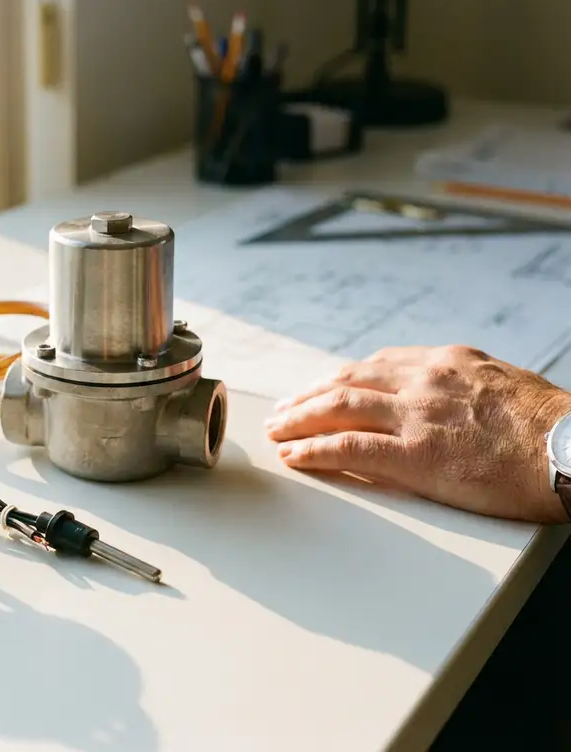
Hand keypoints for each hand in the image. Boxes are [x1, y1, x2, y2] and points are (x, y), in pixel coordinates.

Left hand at [264, 345, 570, 523]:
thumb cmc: (552, 425)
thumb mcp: (503, 385)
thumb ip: (463, 386)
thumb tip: (445, 397)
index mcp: (445, 362)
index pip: (375, 365)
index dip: (339, 380)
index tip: (320, 390)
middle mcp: (423, 381)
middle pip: (347, 382)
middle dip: (308, 397)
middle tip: (282, 410)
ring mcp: (416, 416)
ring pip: (338, 408)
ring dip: (298, 419)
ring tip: (276, 431)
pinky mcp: (416, 455)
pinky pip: (349, 448)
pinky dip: (314, 450)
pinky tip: (294, 457)